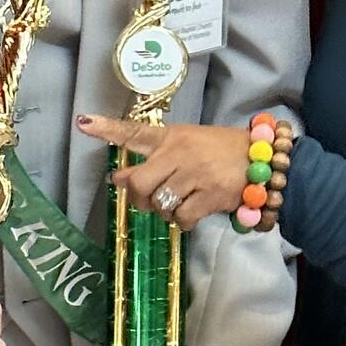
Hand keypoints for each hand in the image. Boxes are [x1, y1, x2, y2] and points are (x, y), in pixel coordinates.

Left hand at [74, 115, 251, 230]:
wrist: (262, 159)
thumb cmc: (221, 151)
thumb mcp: (187, 144)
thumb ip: (154, 159)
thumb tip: (118, 179)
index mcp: (171, 137)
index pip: (134, 132)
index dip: (107, 129)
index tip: (83, 123)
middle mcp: (179, 153)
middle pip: (138, 182)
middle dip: (138, 198)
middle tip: (149, 201)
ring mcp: (194, 174)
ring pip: (159, 203)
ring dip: (164, 211)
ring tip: (178, 203)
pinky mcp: (209, 195)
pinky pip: (181, 218)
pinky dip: (183, 222)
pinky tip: (193, 213)